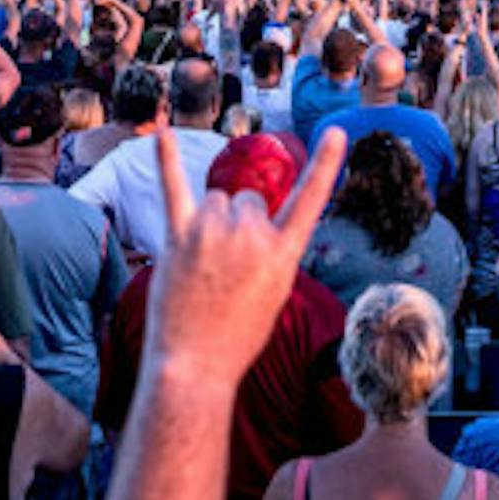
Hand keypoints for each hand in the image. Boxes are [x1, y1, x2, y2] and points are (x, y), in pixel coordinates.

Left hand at [142, 124, 344, 386]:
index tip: (335, 131)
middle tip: (225, 269)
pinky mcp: (179, 236)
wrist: (195, 368)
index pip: (310, 199)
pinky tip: (163, 134)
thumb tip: (245, 214)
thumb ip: (269, 249)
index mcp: (283, 253)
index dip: (325, 164)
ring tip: (201, 265)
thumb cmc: (236, 336)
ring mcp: (215, 232)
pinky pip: (175, 189)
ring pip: (215, 200)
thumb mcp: (274, 293)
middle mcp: (252, 235)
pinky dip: (167, 159)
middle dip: (238, 225)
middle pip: (247, 200)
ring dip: (209, 222)